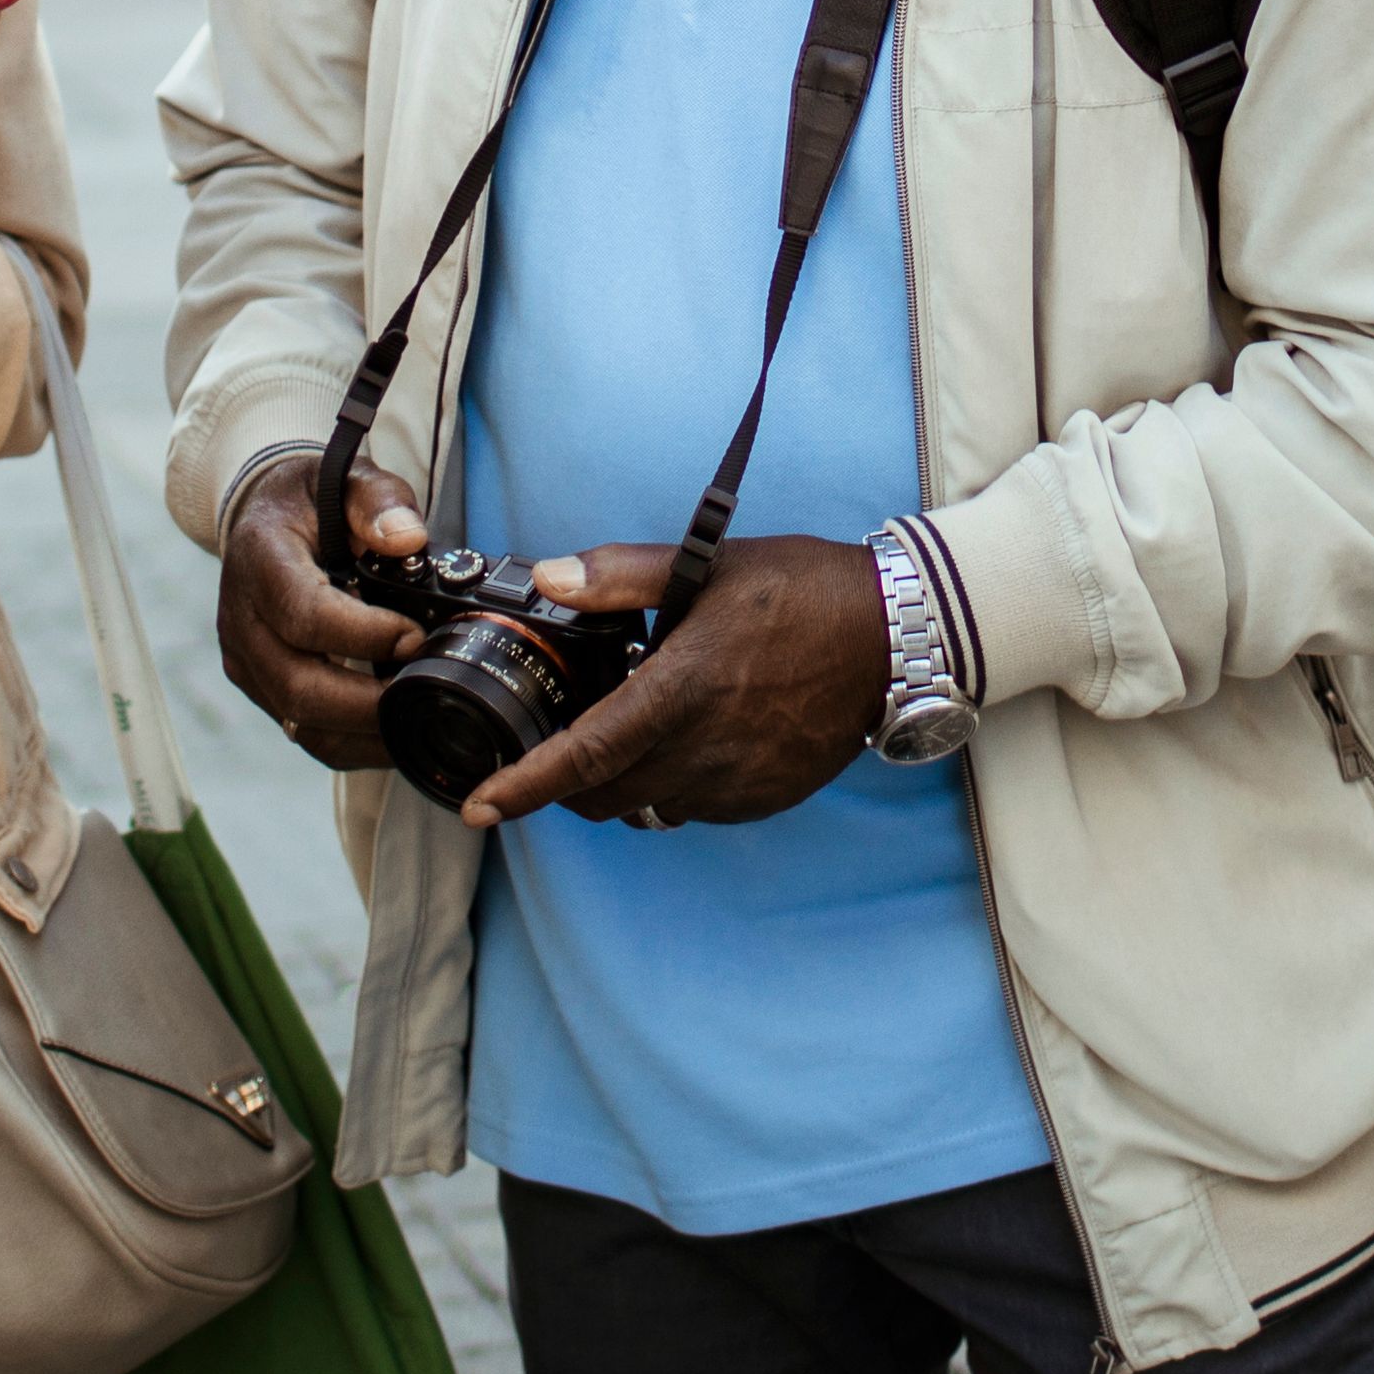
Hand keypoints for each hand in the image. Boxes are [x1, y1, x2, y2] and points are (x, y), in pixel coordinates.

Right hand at [217, 452, 436, 773]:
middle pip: (298, 685)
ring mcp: (244, 657)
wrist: (261, 513)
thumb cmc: (309, 499)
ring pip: (298, 720)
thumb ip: (380, 501)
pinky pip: (300, 729)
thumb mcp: (346, 477)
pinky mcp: (256, 683)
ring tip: (417, 717)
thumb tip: (408, 538)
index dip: (365, 635)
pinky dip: (349, 740)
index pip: (305, 615)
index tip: (416, 636)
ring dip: (361, 731)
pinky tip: (393, 729)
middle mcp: (242, 617)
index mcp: (261, 560)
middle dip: (368, 702)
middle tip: (426, 691)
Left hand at [463, 532, 883, 835]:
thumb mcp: (710, 565)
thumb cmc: (802, 592)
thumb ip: (621, 576)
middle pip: (602, 795)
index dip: (524, 787)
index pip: (583, 756)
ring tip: (629, 731)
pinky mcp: (762, 799)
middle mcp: (704, 750)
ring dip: (620, 783)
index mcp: (681, 691)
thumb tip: (549, 579)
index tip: (479, 807)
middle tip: (555, 743)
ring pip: (646, 805)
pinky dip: (670, 784)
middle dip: (564, 782)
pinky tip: (687, 738)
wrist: (894, 636)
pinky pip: (693, 807)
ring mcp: (736, 783)